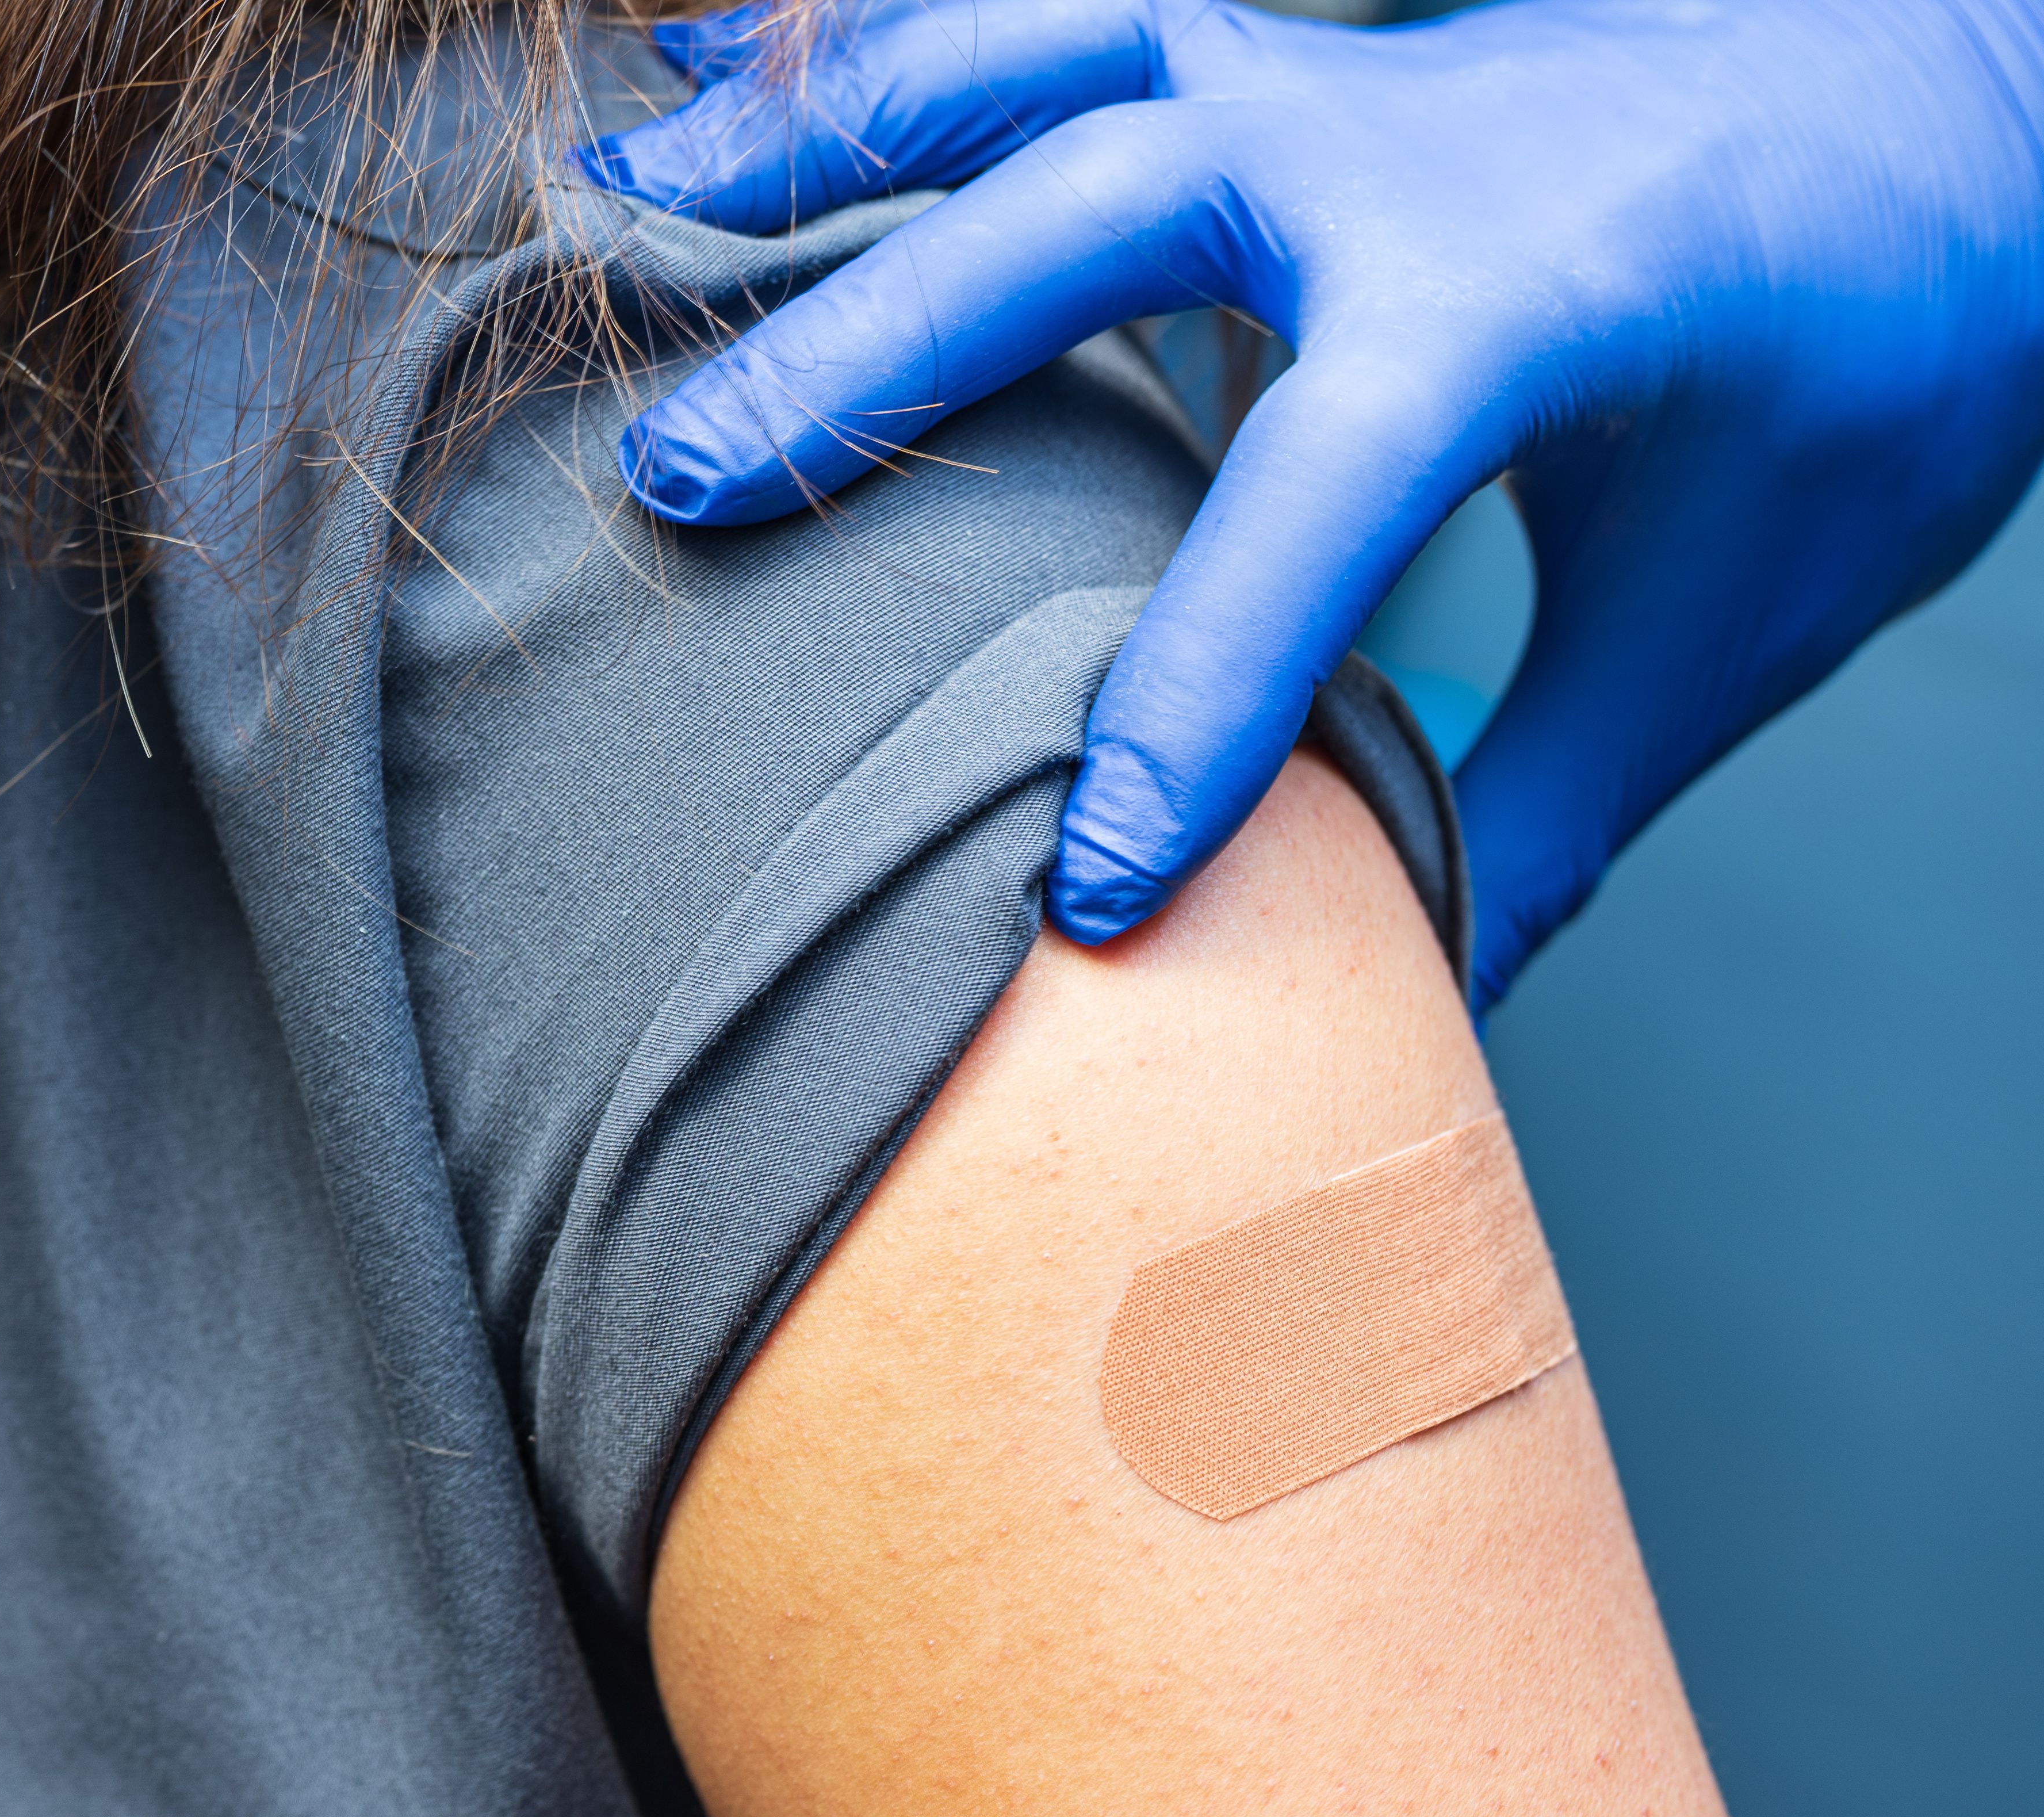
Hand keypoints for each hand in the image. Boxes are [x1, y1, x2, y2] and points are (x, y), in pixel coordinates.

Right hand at [580, 0, 2043, 1004]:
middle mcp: (1396, 141)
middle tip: (685, 490)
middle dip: (872, 353)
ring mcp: (1323, 62)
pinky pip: (1039, 17)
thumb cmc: (1872, 364)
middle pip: (1085, 214)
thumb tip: (1404, 1010)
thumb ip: (1549, 808)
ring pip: (1024, 60)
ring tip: (615, 217)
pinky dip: (864, 40)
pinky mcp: (1280, 49)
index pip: (1326, 492)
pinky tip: (695, 58)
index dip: (1197, 697)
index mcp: (1536, 290)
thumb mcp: (1737, 617)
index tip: (1078, 887)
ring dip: (810, 141)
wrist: (1958, 97)